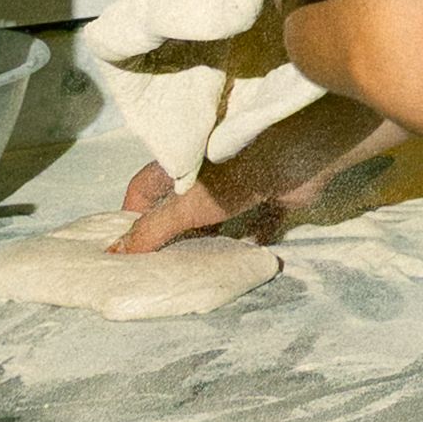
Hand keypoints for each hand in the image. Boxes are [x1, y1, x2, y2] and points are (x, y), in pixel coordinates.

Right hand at [108, 94, 409, 253]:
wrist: (303, 154)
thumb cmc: (237, 171)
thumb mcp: (189, 205)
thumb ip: (157, 229)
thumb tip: (119, 252)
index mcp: (181, 166)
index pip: (144, 191)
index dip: (135, 218)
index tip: (129, 250)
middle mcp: (209, 172)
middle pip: (182, 205)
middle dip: (175, 233)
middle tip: (165, 267)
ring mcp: (242, 181)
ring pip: (221, 214)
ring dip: (213, 237)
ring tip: (199, 267)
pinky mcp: (274, 192)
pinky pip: (263, 218)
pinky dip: (256, 234)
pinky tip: (248, 256)